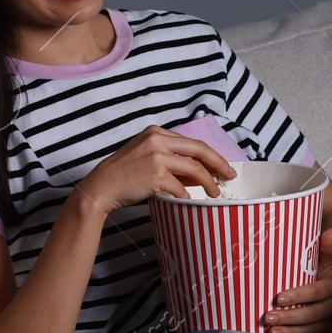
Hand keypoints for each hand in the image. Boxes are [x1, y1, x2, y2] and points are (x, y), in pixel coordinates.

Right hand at [73, 125, 236, 215]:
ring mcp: (157, 155)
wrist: (102, 186)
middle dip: (218, 163)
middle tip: (230, 175)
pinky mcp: (155, 173)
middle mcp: (158, 139)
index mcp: (157, 132)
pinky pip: (180, 187)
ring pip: (194, 168)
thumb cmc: (124, 175)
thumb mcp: (147, 157)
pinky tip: (190, 201)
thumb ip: (171, 161)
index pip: (191, 142)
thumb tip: (199, 174)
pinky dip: (187, 195)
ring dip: (208, 183)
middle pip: (199, 150)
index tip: (221, 165)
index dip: (210, 154)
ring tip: (214, 193)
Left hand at [263, 228, 331, 332]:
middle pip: (312, 314)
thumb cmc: (325, 276)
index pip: (316, 292)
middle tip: (267, 317)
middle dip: (289, 317)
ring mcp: (329, 323)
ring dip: (289, 332)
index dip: (299, 296)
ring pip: (309, 330)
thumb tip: (330, 231)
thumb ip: (327, 249)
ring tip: (270, 331)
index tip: (279, 297)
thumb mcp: (328, 262)